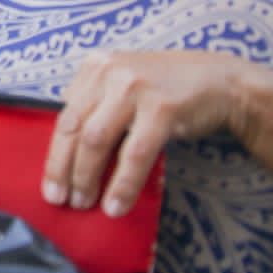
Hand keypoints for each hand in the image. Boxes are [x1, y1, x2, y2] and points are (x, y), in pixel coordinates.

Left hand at [42, 50, 252, 217]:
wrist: (222, 83)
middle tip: (59, 199)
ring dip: (86, 177)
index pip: (65, 116)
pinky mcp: (161, 108)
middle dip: (61, 168)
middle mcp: (109, 72)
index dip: (54, 153)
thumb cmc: (166, 91)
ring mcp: (134, 87)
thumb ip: (96, 107)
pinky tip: (115, 205)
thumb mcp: (124, 86)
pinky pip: (134, 154)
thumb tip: (67, 153)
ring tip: (83, 204)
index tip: (50, 183)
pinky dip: (121, 183)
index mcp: (95, 67)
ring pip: (96, 140)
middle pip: (73, 128)